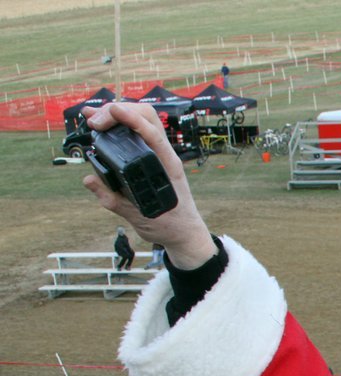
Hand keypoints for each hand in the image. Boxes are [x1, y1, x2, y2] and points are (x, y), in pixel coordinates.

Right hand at [82, 102, 215, 268]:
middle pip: (146, 118)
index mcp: (168, 167)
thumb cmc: (169, 226)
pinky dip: (115, 124)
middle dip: (118, 112)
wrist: (185, 233)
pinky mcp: (148, 157)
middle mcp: (164, 155)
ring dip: (115, 114)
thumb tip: (88, 180)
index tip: (112, 111)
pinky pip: (134, 133)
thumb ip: (115, 201)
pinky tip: (96, 124)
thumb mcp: (141, 218)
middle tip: (93, 122)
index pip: (153, 134)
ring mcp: (157, 154)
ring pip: (140, 121)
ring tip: (90, 116)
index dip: (133, 119)